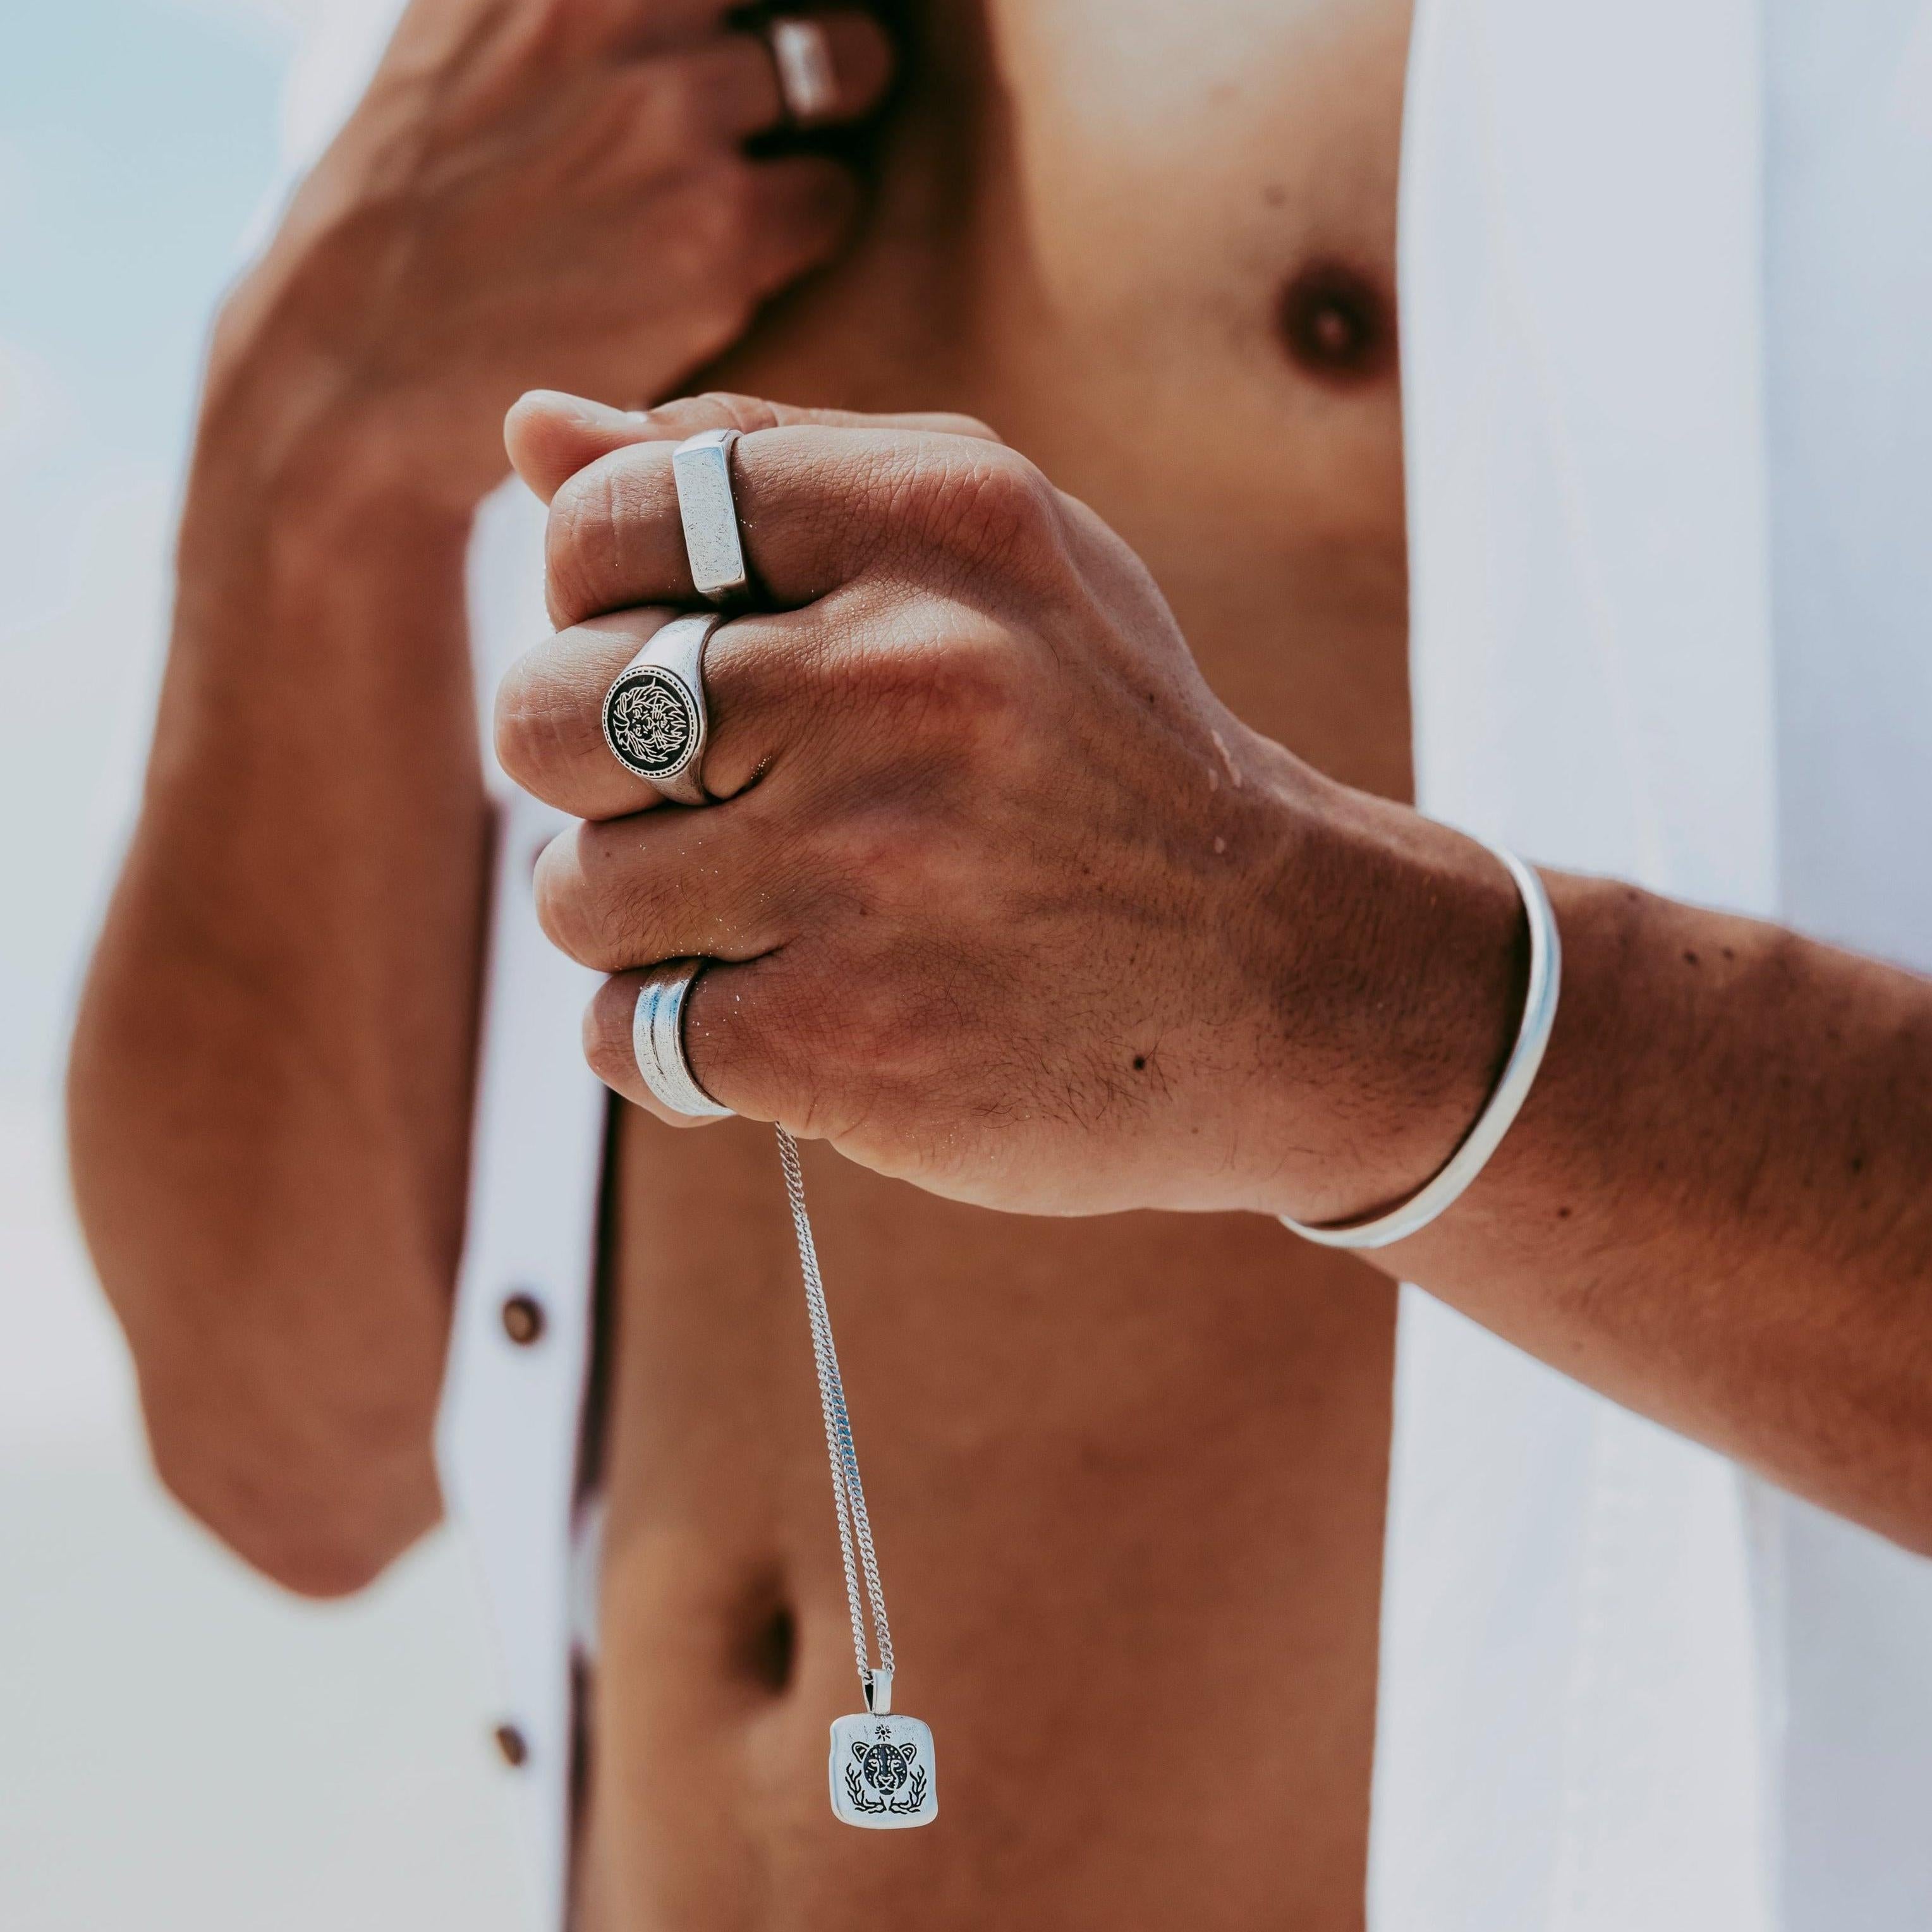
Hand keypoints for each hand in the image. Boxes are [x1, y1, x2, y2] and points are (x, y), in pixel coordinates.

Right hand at [206, 2, 891, 507]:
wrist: (361, 368)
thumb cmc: (406, 205)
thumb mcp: (458, 28)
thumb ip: (560, 2)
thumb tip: (662, 6)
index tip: (746, 19)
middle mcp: (618, 0)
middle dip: (811, 13)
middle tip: (793, 71)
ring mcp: (676, 113)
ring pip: (846, 64)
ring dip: (828, 112)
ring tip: (777, 160)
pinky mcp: (721, 231)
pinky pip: (834, 195)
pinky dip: (812, 218)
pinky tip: (755, 249)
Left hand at [495, 392, 1525, 1220]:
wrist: (1281, 978)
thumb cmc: (1101, 752)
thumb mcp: (991, 555)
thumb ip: (765, 472)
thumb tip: (530, 431)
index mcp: (936, 524)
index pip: (603, 518)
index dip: (594, 601)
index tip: (676, 657)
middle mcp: (902, 680)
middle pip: (547, 714)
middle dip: (595, 773)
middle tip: (713, 806)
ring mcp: (869, 869)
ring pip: (576, 893)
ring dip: (649, 922)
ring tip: (780, 919)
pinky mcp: (845, 1039)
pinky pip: (625, 1032)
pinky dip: (676, 1039)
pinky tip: (791, 1016)